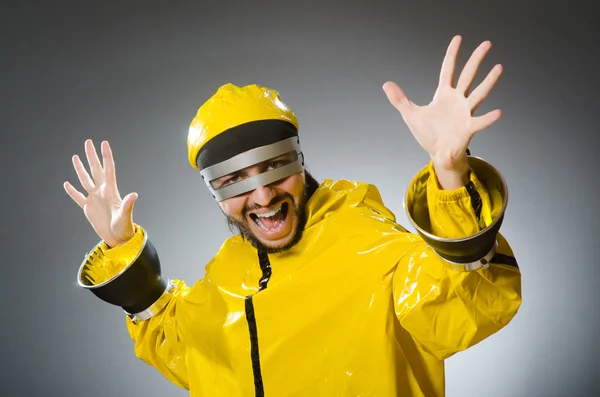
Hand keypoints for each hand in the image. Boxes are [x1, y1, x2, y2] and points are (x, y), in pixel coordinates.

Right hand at [64, 140, 137, 247]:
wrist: (118, 238)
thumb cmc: (125, 227)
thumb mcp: (126, 215)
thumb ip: (128, 204)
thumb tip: (134, 194)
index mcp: (111, 191)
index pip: (108, 169)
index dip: (106, 156)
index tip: (104, 143)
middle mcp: (102, 191)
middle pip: (95, 170)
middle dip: (92, 156)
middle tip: (88, 142)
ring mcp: (94, 199)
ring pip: (85, 180)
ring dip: (80, 168)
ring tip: (76, 156)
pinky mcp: (88, 208)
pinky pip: (78, 197)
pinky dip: (72, 191)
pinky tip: (67, 184)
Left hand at [383, 35, 502, 187]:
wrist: (438, 154)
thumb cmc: (429, 134)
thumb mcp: (411, 114)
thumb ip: (400, 99)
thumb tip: (386, 84)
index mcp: (444, 95)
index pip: (448, 69)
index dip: (452, 54)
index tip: (458, 38)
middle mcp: (458, 100)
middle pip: (468, 75)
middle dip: (476, 60)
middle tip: (487, 44)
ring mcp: (465, 113)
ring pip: (478, 94)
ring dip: (488, 82)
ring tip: (499, 68)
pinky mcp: (468, 128)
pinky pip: (480, 121)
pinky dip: (488, 118)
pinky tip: (498, 112)